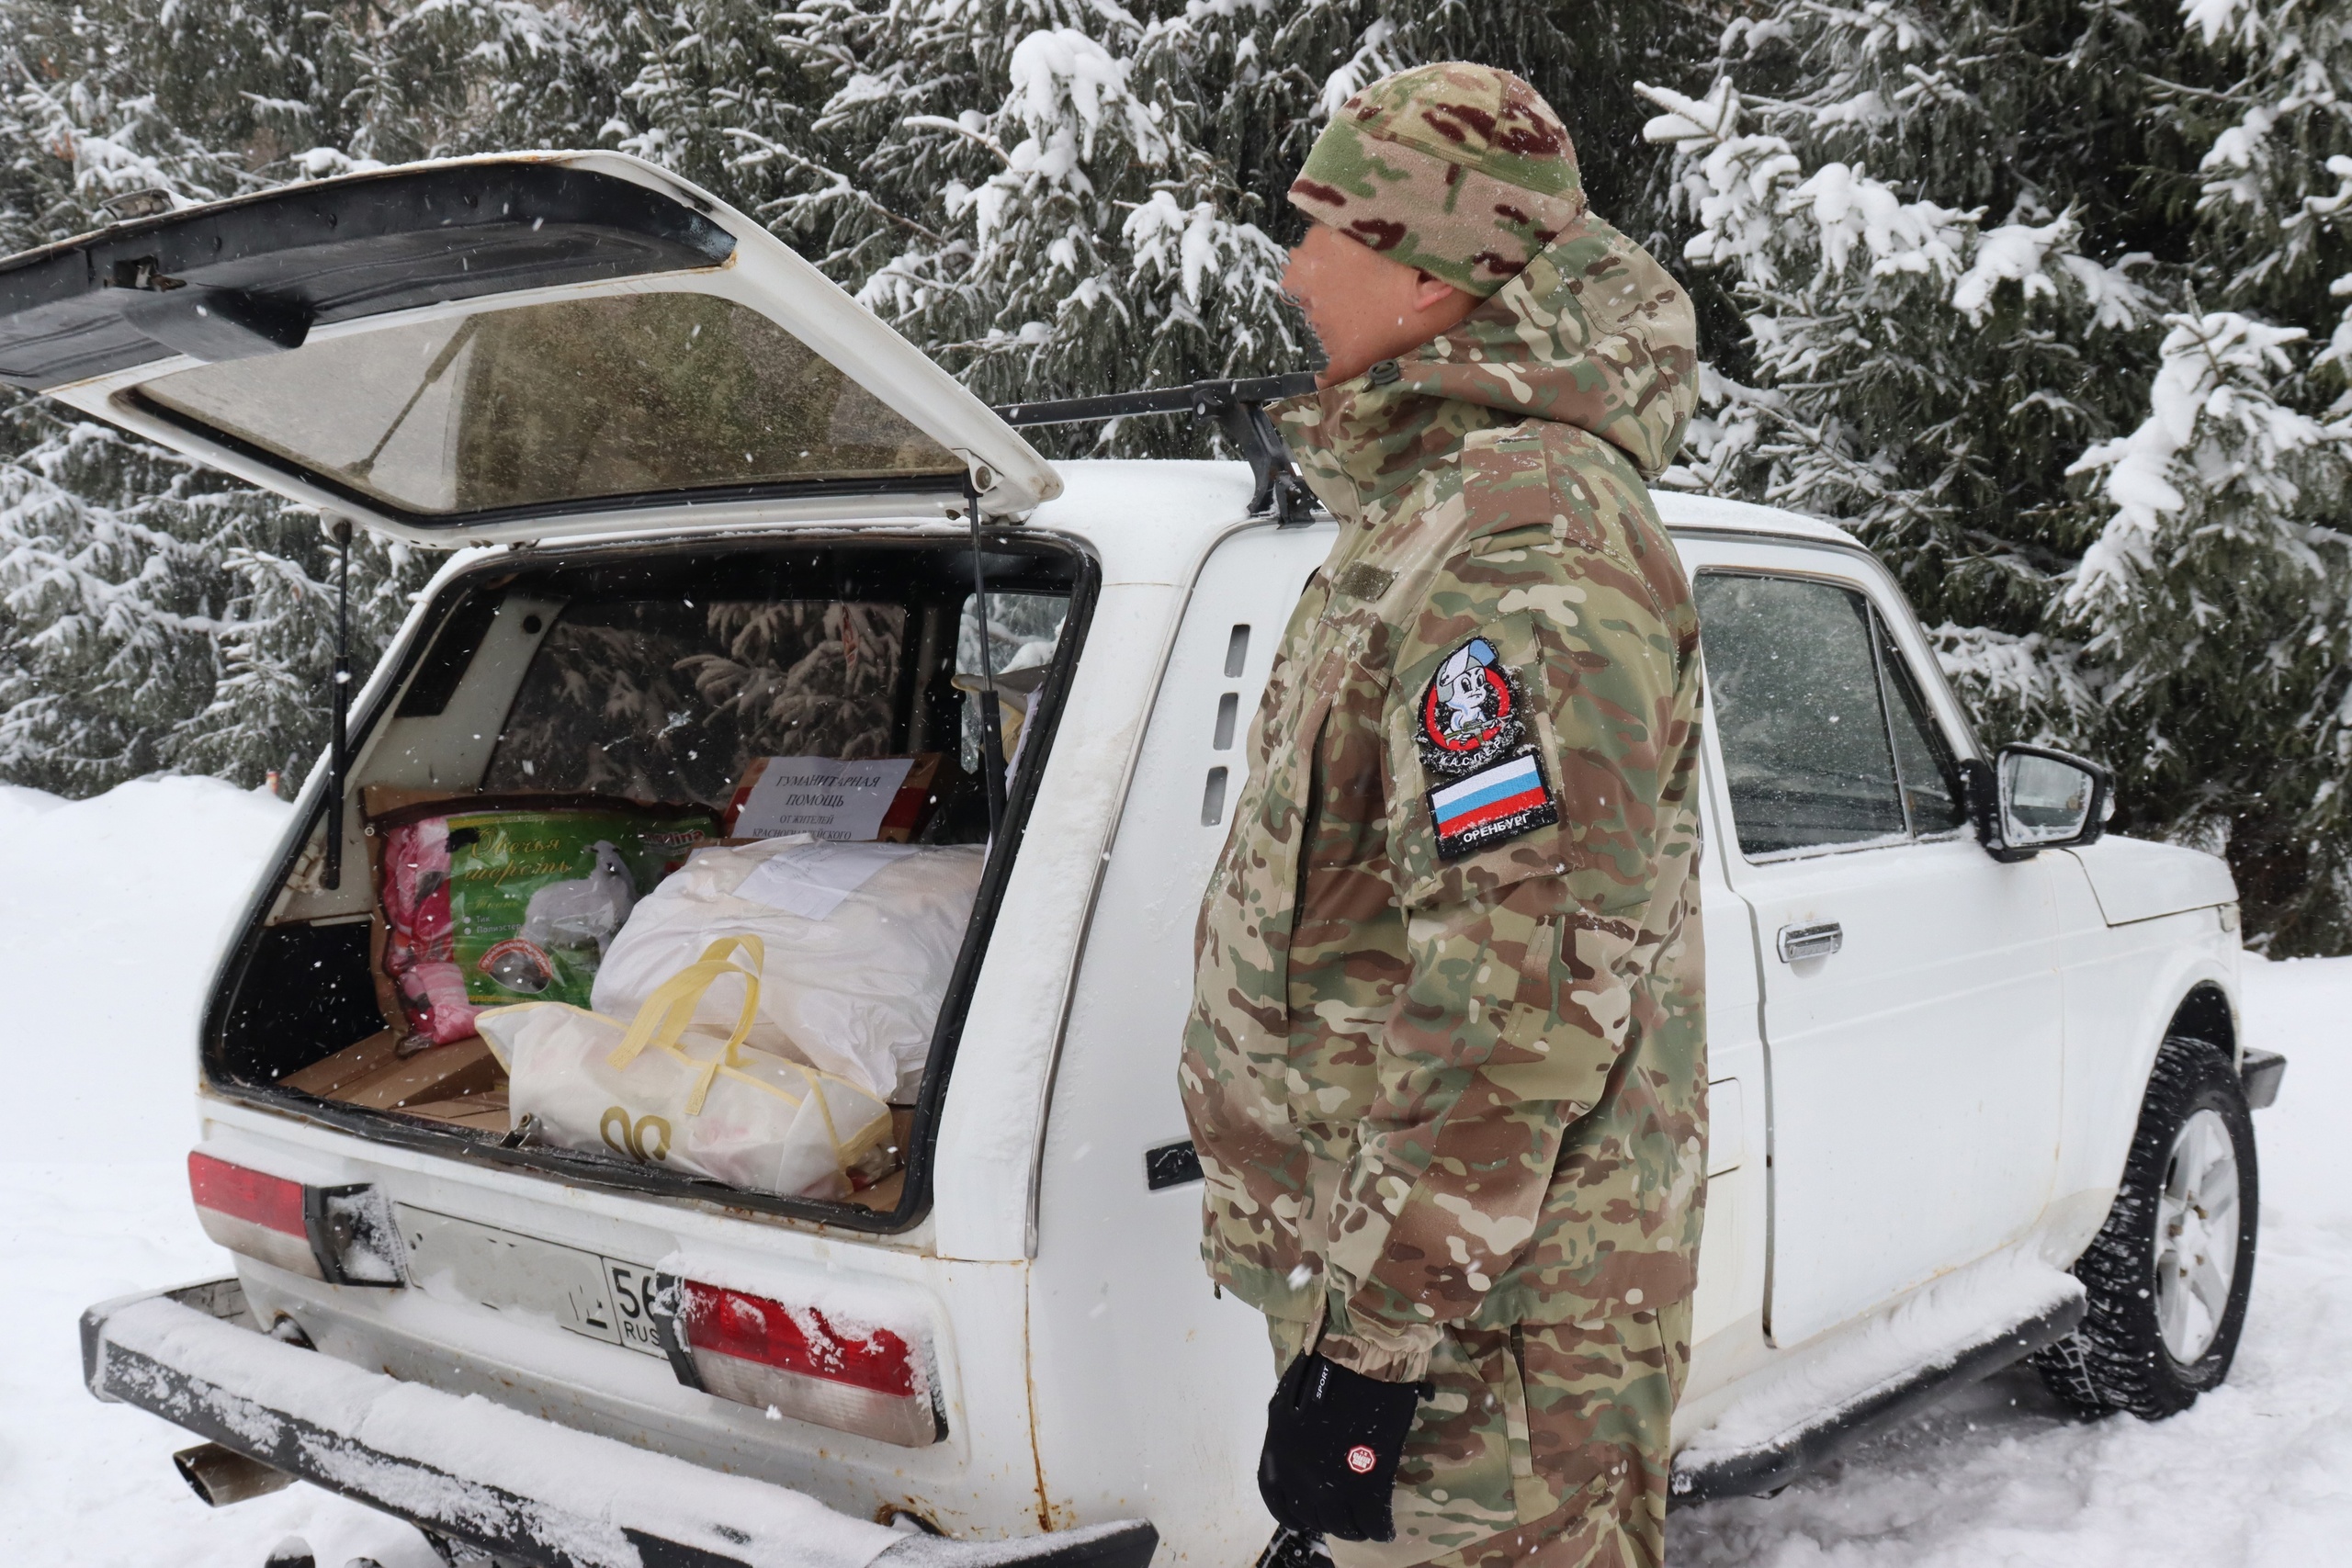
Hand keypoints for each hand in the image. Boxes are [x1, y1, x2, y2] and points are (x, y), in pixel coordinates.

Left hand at [1257, 1352, 1427, 1541]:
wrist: (1361, 1358)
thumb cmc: (1325, 1365)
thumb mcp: (1290, 1399)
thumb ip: (1290, 1430)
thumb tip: (1301, 1447)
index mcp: (1278, 1452)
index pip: (1277, 1499)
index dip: (1291, 1512)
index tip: (1303, 1516)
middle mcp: (1299, 1476)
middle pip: (1311, 1515)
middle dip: (1327, 1519)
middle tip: (1342, 1516)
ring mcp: (1333, 1484)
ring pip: (1342, 1524)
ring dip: (1353, 1528)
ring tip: (1364, 1524)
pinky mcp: (1368, 1485)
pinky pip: (1373, 1520)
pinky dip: (1380, 1527)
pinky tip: (1385, 1527)